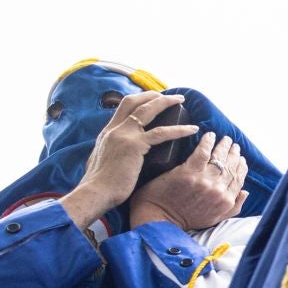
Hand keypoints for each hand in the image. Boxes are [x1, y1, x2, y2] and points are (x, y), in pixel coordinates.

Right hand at [58, 92, 199, 228]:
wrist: (95, 193)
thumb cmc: (101, 184)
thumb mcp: (103, 161)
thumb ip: (112, 153)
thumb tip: (119, 156)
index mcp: (107, 133)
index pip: (123, 107)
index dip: (140, 99)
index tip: (155, 99)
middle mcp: (114, 130)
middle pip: (133, 101)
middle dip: (153, 95)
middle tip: (172, 96)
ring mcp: (123, 135)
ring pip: (147, 110)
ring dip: (166, 103)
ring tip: (181, 101)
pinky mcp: (134, 146)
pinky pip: (161, 133)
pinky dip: (178, 129)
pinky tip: (192, 129)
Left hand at [128, 133, 248, 232]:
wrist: (160, 220)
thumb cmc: (184, 220)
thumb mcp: (215, 219)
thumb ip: (233, 207)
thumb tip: (245, 192)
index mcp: (226, 201)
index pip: (239, 179)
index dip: (241, 167)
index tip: (241, 158)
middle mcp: (218, 190)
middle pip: (231, 167)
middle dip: (234, 153)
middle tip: (233, 144)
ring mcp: (204, 180)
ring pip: (219, 158)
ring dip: (223, 146)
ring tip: (224, 139)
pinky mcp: (189, 172)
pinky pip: (203, 153)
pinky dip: (207, 142)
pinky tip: (210, 135)